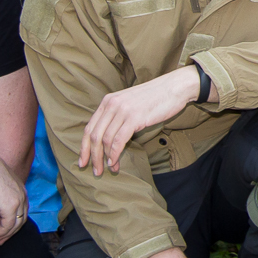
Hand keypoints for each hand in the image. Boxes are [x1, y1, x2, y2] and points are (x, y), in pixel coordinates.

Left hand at [79, 67, 201, 173]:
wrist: (175, 87)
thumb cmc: (155, 98)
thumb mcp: (129, 104)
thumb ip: (117, 116)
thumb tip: (108, 139)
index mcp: (108, 101)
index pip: (89, 128)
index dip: (84, 147)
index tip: (83, 162)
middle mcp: (112, 104)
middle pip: (94, 136)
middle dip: (92, 157)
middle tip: (95, 171)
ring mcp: (122, 110)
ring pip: (105, 140)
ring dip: (104, 158)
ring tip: (108, 169)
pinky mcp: (134, 117)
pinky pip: (118, 140)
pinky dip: (115, 154)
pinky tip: (115, 162)